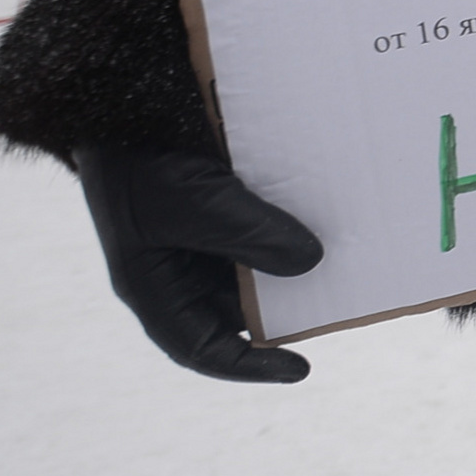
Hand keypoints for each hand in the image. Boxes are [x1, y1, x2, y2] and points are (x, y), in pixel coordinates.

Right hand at [73, 147, 323, 382]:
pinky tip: (332, 222)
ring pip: (253, 272)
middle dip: (285, 312)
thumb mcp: (199, 201)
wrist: (128, 105)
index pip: (202, 348)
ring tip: (347, 266)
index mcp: (155, 288)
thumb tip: (312, 262)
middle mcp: (180, 273)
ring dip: (293, 269)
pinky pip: (260, 232)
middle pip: (236, 312)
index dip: (250, 366)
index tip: (300, 370)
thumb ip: (251, 233)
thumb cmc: (145, 160)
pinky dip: (291, 232)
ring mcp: (200, 242)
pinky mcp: (220, 210)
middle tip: (340, 305)